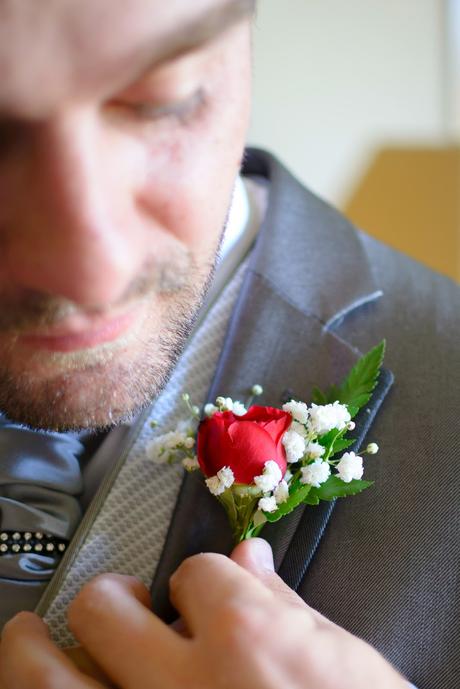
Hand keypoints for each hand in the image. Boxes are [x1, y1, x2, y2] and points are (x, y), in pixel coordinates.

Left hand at [0, 539, 407, 688]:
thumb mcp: (342, 662)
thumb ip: (284, 606)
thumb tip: (249, 556)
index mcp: (246, 640)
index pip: (196, 573)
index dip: (199, 580)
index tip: (200, 594)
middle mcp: (182, 686)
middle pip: (104, 610)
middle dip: (109, 598)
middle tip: (119, 606)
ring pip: (45, 684)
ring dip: (29, 655)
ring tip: (29, 640)